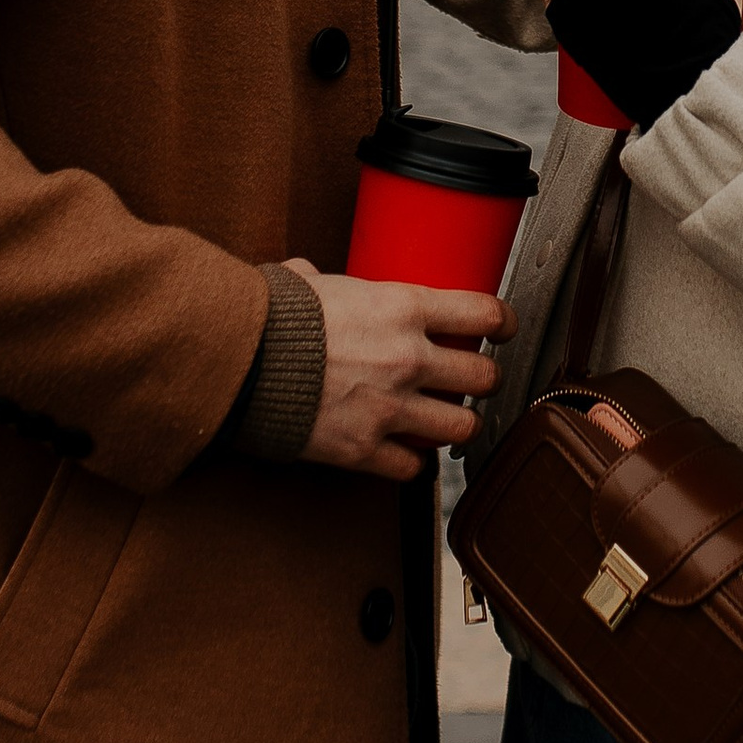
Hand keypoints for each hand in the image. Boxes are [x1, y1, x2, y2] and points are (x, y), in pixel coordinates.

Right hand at [279, 258, 514, 480]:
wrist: (239, 364)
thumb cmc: (271, 318)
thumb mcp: (308, 281)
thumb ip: (322, 282)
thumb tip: (306, 275)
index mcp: (403, 308)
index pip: (482, 313)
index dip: (502, 321)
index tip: (503, 328)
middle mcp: (409, 359)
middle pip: (483, 376)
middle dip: (483, 378)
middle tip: (472, 378)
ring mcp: (391, 408)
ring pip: (461, 427)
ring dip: (458, 424)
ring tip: (447, 419)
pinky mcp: (366, 449)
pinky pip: (413, 467)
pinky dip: (412, 461)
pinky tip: (403, 450)